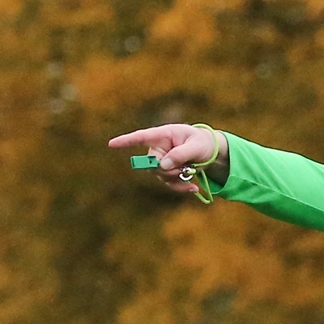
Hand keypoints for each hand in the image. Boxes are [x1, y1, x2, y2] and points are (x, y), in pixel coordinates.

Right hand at [108, 123, 228, 192]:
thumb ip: (180, 154)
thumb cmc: (203, 142)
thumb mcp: (196, 146)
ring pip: (160, 176)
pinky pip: (169, 183)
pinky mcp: (168, 172)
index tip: (112, 144)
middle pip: (152, 164)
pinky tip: (194, 188)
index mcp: (164, 134)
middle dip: (168, 171)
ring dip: (176, 180)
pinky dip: (181, 187)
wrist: (211, 151)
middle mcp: (159, 148)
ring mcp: (163, 161)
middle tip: (185, 170)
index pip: (141, 137)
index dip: (126, 141)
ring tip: (192, 176)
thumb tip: (162, 165)